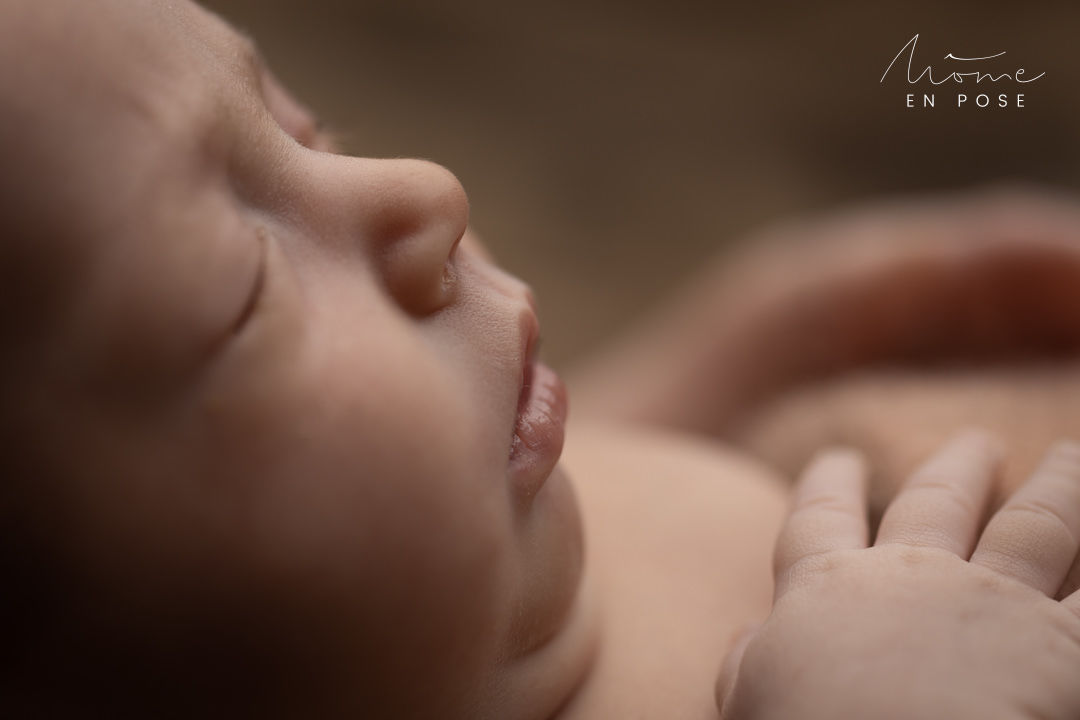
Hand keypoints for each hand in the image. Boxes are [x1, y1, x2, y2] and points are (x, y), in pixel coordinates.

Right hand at [716, 431, 1079, 719]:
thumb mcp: (750, 700)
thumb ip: (746, 661)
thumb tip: (749, 631)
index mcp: (829, 590)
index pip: (820, 518)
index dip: (828, 483)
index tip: (836, 457)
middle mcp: (913, 577)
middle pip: (938, 503)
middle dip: (958, 467)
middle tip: (978, 441)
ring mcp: (995, 603)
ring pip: (1032, 527)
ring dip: (1055, 488)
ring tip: (1066, 457)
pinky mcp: (1063, 646)